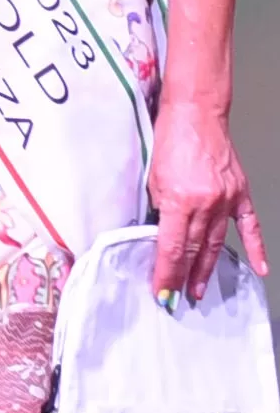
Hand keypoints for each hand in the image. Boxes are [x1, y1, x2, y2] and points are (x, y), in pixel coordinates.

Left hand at [147, 97, 266, 304]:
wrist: (196, 114)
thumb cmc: (171, 141)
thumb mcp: (153, 179)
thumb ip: (159, 210)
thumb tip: (161, 237)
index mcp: (179, 201)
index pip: (172, 249)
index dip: (166, 274)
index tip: (162, 293)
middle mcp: (205, 204)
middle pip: (194, 251)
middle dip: (183, 277)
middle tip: (177, 298)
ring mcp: (226, 200)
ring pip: (216, 244)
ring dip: (207, 269)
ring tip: (198, 289)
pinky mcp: (240, 194)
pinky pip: (250, 227)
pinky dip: (256, 249)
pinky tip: (259, 269)